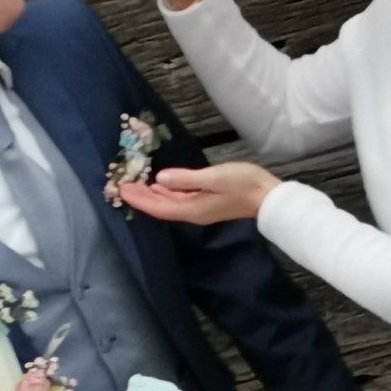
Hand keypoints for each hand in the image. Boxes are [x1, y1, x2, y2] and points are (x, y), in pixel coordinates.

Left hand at [120, 163, 278, 225]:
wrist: (268, 196)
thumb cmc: (243, 184)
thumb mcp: (214, 177)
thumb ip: (186, 178)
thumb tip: (160, 178)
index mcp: (192, 209)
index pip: (159, 207)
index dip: (140, 199)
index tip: (122, 190)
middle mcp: (193, 212)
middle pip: (161, 207)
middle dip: (142, 197)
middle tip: (123, 184)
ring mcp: (200, 209)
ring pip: (169, 204)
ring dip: (152, 195)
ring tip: (136, 184)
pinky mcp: (207, 202)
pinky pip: (179, 200)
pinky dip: (166, 193)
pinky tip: (161, 185)